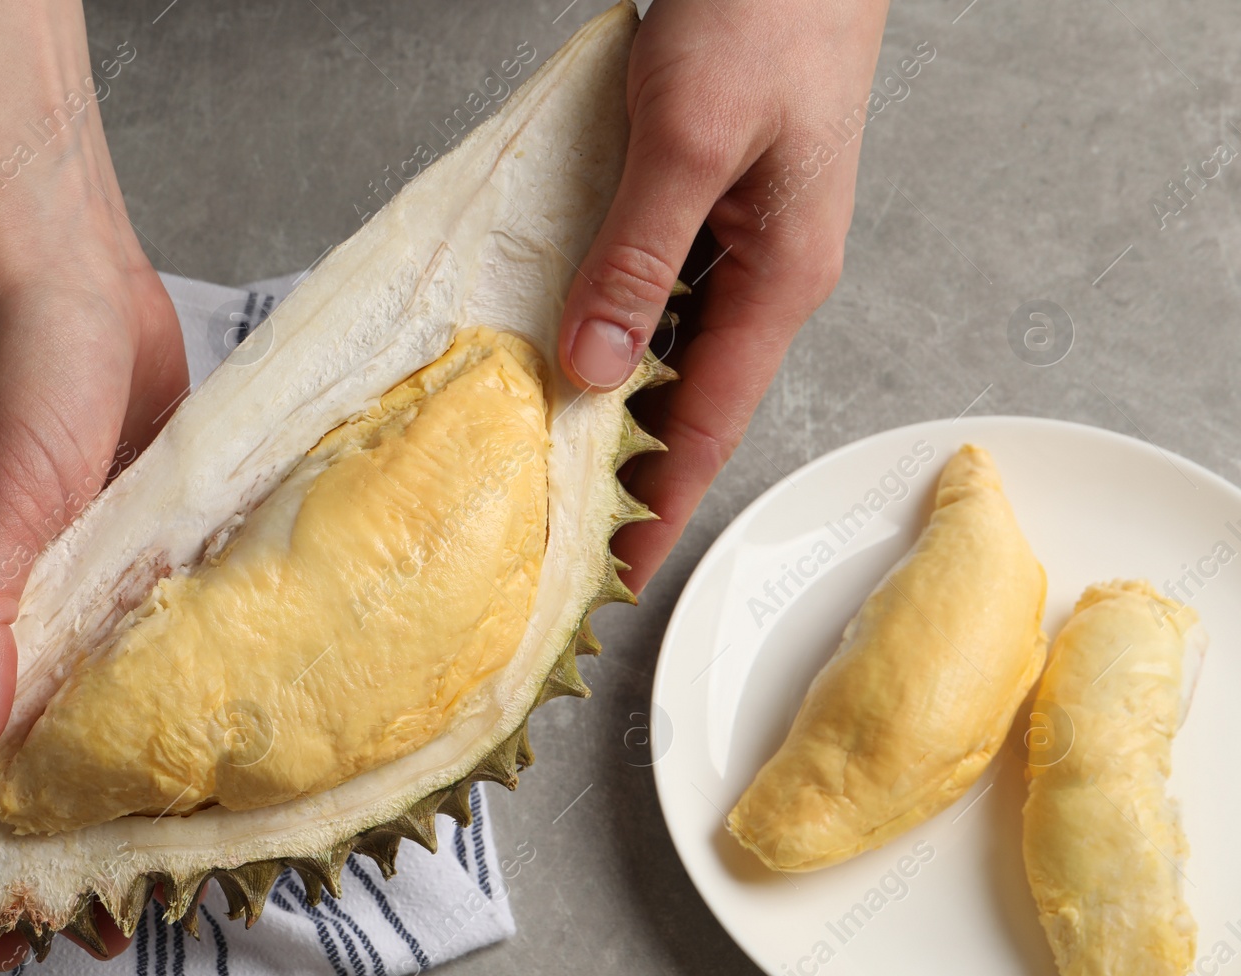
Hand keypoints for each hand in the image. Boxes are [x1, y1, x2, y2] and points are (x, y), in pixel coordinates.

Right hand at [0, 0, 186, 967]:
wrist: (76, 276)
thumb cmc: (17, 375)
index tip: (25, 930)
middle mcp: (26, 608)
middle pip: (43, 741)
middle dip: (76, 827)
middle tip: (133, 904)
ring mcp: (90, 576)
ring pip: (107, 693)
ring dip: (136, 762)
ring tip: (189, 839)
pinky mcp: (148, 539)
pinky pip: (163, 626)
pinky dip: (183, 677)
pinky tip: (230, 716)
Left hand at [558, 0, 891, 589]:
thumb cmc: (767, 9)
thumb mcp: (691, 140)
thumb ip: (639, 257)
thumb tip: (594, 370)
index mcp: (781, 277)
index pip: (709, 424)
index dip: (661, 504)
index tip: (615, 571)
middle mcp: (763, 272)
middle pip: (685, 398)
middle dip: (627, 466)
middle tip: (555, 524)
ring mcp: (735, 237)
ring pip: (662, 344)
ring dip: (608, 396)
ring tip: (541, 450)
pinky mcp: (705, 199)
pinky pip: (650, 288)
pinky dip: (604, 324)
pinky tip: (556, 338)